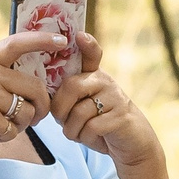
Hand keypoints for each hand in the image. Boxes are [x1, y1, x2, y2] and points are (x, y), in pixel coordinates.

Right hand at [0, 29, 57, 163]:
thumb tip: (27, 91)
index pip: (17, 44)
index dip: (41, 40)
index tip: (61, 41)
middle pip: (35, 86)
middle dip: (41, 106)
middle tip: (35, 118)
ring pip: (28, 110)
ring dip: (21, 124)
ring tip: (0, 127)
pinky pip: (14, 129)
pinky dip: (5, 136)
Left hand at [52, 35, 165, 170]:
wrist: (131, 143)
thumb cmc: (98, 123)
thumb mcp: (82, 107)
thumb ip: (67, 97)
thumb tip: (47, 97)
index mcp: (93, 76)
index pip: (91, 55)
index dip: (86, 45)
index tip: (80, 35)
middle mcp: (105, 81)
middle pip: (71, 87)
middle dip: (59, 109)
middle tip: (62, 121)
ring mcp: (115, 98)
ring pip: (78, 112)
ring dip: (72, 130)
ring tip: (81, 132)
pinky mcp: (121, 117)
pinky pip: (91, 127)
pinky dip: (85, 138)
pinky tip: (94, 138)